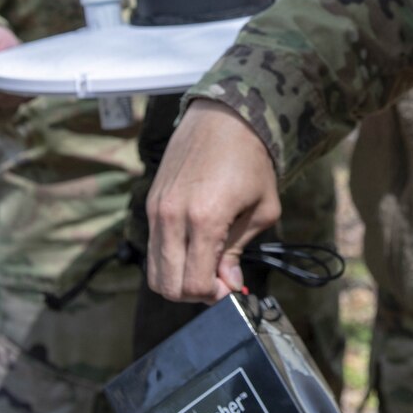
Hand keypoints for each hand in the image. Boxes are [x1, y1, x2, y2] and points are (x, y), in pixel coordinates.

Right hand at [147, 100, 279, 301]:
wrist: (224, 116)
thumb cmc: (250, 160)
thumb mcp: (261, 209)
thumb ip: (238, 250)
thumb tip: (228, 284)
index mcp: (204, 219)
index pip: (193, 284)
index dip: (213, 296)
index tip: (230, 288)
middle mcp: (172, 217)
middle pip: (167, 286)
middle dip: (194, 293)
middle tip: (217, 281)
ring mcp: (156, 209)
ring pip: (154, 271)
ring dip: (179, 279)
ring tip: (205, 265)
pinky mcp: (151, 202)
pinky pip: (153, 247)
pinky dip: (170, 258)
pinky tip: (193, 246)